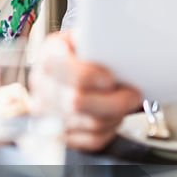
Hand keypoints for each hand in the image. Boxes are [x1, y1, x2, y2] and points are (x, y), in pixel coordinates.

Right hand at [33, 29, 141, 152]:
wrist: (69, 72)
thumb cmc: (82, 53)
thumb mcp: (85, 36)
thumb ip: (94, 38)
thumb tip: (114, 46)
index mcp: (48, 55)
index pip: (57, 66)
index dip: (87, 74)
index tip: (110, 77)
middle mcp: (43, 86)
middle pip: (76, 102)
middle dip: (114, 100)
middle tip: (133, 93)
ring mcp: (49, 113)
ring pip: (90, 124)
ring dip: (116, 115)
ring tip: (126, 103)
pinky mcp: (61, 134)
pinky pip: (91, 140)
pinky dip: (110, 129)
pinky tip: (114, 116)